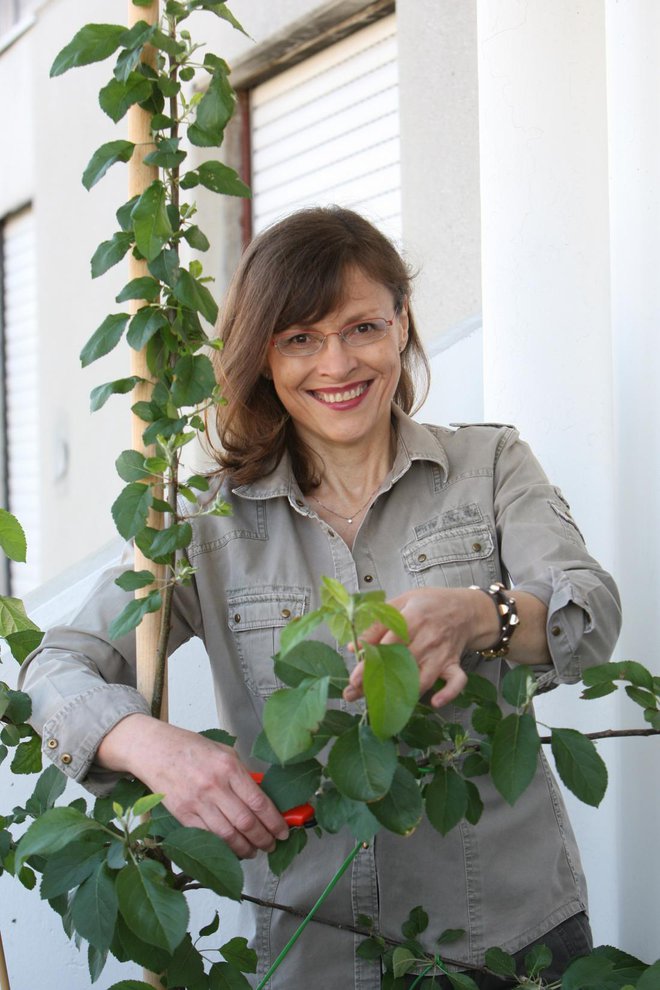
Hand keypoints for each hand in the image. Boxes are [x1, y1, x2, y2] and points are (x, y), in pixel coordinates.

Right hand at [97, 714, 288, 857]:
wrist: (154, 750)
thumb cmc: (190, 748)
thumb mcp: (223, 752)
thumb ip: (243, 775)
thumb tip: (262, 800)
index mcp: (228, 767)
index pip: (259, 802)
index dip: (275, 821)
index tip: (283, 831)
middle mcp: (214, 786)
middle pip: (246, 822)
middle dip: (264, 839)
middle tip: (272, 845)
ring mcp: (197, 802)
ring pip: (228, 836)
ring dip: (245, 848)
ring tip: (254, 851)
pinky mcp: (183, 816)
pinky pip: (208, 838)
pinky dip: (223, 848)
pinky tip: (232, 849)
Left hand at [343, 587, 494, 707]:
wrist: (466, 608)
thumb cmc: (430, 604)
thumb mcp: (402, 602)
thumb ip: (377, 622)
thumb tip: (355, 646)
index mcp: (413, 618)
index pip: (388, 644)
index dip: (370, 662)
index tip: (354, 678)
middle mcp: (428, 638)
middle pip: (400, 666)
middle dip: (377, 682)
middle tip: (354, 694)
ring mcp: (442, 653)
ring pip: (423, 679)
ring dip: (403, 694)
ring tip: (380, 704)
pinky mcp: (454, 664)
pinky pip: (456, 682)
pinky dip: (447, 693)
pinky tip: (434, 702)